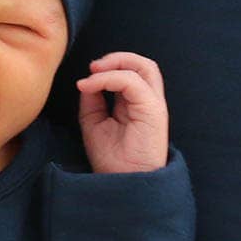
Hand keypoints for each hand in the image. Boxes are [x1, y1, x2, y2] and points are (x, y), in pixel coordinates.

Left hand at [75, 52, 168, 172]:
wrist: (122, 183)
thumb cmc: (111, 158)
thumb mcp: (94, 123)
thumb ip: (92, 101)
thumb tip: (87, 81)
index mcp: (137, 104)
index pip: (132, 72)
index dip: (110, 66)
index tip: (87, 75)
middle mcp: (148, 102)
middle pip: (143, 64)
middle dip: (116, 58)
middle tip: (92, 67)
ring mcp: (153, 105)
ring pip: (145, 67)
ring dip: (117, 62)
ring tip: (94, 70)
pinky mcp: (153, 111)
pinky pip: (133, 82)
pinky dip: (109, 78)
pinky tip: (90, 86)